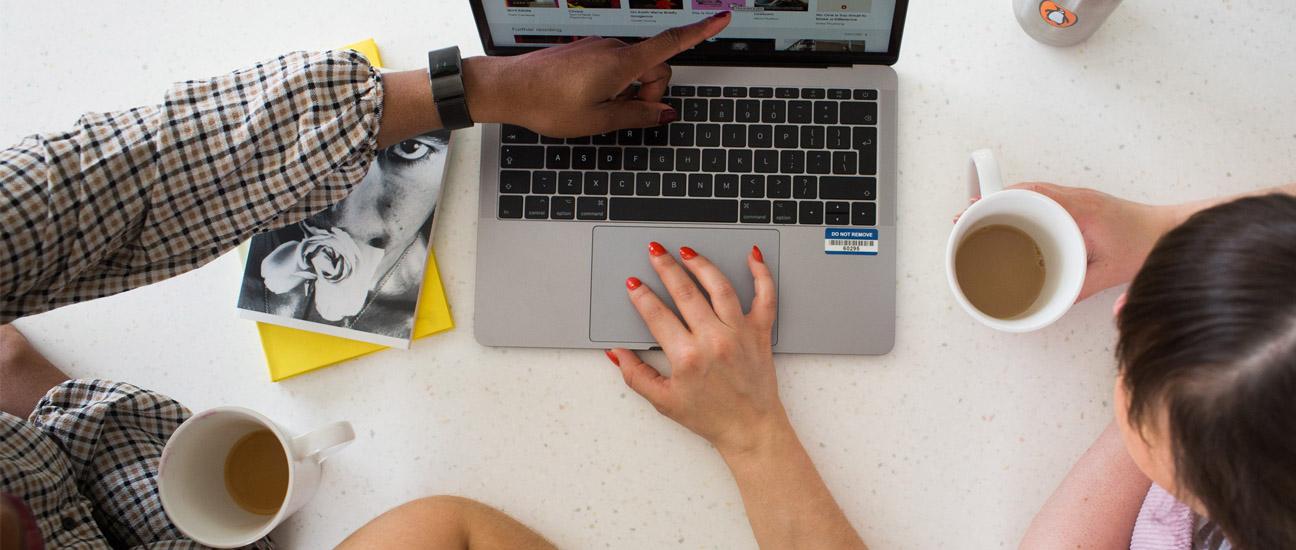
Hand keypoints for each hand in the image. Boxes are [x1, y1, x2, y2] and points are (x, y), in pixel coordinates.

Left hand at [463, 13, 730, 136]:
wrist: (508, 88)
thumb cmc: (547, 103)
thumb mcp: (598, 121)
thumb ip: (637, 117)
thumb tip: (664, 113)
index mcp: (622, 62)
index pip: (671, 44)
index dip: (701, 32)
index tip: (722, 18)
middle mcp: (613, 48)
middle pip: (654, 68)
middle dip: (648, 93)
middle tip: (622, 114)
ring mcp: (599, 48)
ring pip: (633, 70)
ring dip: (628, 91)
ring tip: (598, 108)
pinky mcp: (587, 52)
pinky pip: (614, 67)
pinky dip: (614, 84)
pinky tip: (589, 99)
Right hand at [605, 243, 786, 456]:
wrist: (751, 428)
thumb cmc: (711, 417)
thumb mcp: (664, 402)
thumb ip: (636, 376)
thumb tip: (617, 353)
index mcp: (688, 357)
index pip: (657, 315)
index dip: (641, 296)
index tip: (633, 284)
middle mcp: (714, 340)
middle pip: (685, 293)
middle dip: (666, 267)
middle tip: (655, 252)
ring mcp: (740, 333)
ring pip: (720, 286)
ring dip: (701, 264)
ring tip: (687, 250)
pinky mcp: (760, 332)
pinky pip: (765, 296)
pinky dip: (761, 273)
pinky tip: (752, 255)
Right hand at [964, 183, 1179, 300]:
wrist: (1171, 229)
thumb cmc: (1145, 245)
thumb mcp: (1109, 272)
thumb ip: (1080, 288)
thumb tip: (1050, 302)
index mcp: (1081, 209)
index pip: (1032, 195)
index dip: (1000, 201)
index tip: (976, 209)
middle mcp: (1076, 197)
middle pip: (1024, 190)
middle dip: (992, 200)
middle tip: (966, 214)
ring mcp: (1077, 197)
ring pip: (1031, 191)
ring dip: (1004, 200)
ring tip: (979, 215)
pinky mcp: (1078, 202)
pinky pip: (1041, 196)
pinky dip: (1020, 203)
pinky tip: (1008, 216)